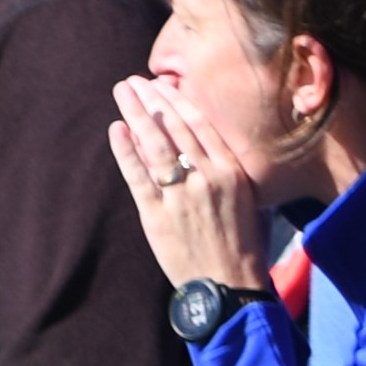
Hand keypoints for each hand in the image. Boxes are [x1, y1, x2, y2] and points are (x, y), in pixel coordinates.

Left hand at [106, 75, 282, 295]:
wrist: (230, 284)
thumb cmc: (243, 244)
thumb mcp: (249, 199)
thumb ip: (229, 170)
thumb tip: (210, 146)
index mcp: (232, 170)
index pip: (202, 125)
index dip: (179, 101)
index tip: (164, 82)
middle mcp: (208, 177)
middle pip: (175, 128)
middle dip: (152, 100)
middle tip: (134, 80)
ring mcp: (181, 195)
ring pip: (155, 145)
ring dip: (136, 114)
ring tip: (122, 92)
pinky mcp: (158, 216)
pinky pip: (138, 177)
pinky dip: (126, 152)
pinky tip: (116, 130)